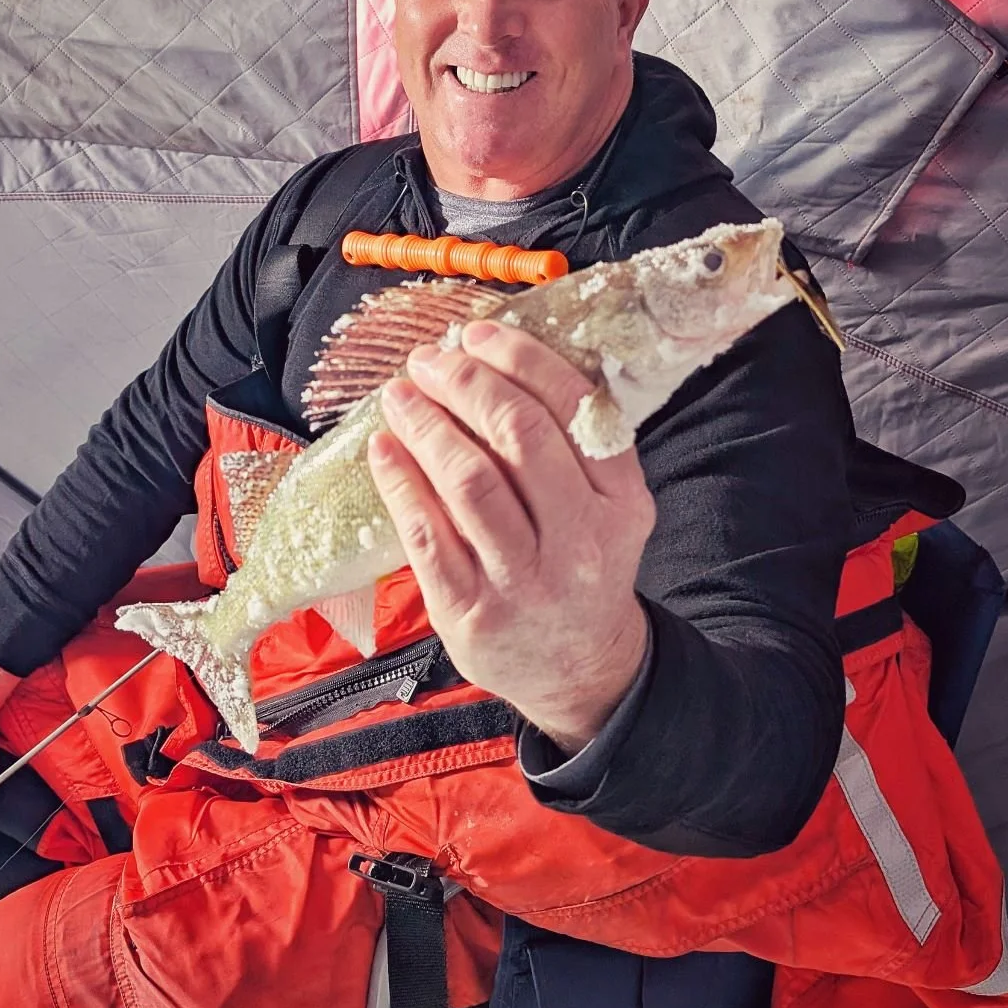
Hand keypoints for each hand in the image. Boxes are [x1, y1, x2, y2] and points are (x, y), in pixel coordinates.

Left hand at [367, 319, 653, 753]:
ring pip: (469, 480)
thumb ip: (573, 446)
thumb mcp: (606, 509)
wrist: (582, 673)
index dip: (521, 360)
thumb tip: (500, 359)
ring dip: (427, 425)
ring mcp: (524, 580)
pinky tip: (384, 449)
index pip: (575, 409)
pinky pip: (427, 532)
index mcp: (622, 502)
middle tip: (429, 361)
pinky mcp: (471, 610)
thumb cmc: (580, 569)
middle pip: (519, 436)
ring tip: (400, 396)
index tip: (479, 335)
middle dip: (466, 383)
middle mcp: (581, 541)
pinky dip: (400, 481)